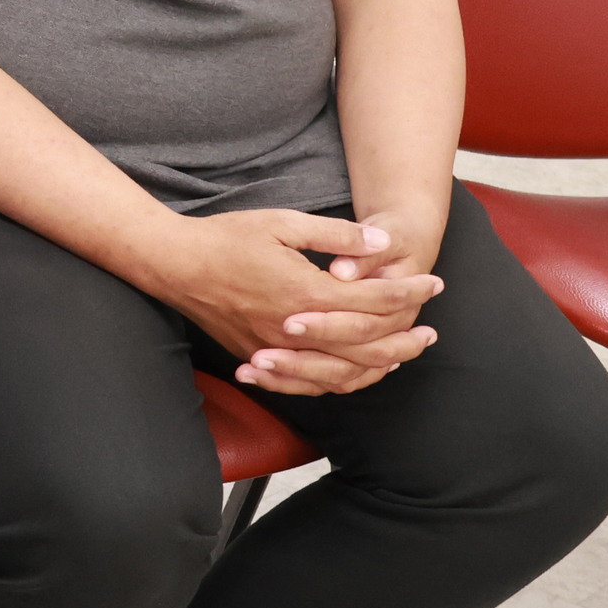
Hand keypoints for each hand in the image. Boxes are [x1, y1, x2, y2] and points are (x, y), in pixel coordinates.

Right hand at [145, 209, 442, 396]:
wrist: (173, 264)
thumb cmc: (226, 238)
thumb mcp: (284, 223)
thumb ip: (336, 235)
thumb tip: (380, 244)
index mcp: (304, 291)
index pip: (373, 299)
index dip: (409, 291)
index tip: (434, 283)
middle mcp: (294, 328)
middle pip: (365, 346)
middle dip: (404, 339)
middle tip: (430, 334)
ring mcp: (274, 348)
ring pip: (340, 372)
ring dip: (377, 366)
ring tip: (401, 357)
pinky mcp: (258, 356)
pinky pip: (308, 383)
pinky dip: (338, 381)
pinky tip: (354, 372)